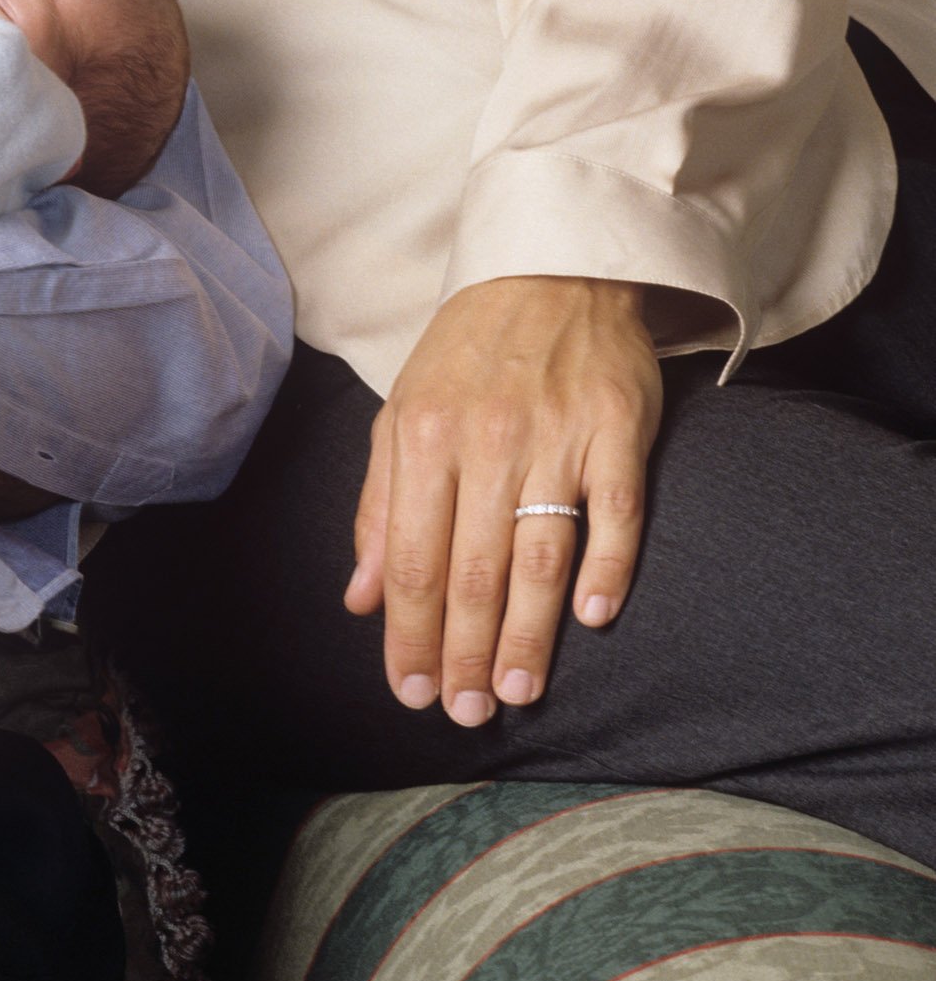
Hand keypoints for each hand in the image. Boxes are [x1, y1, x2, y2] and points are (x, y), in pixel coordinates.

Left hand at [345, 276, 663, 720]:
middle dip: (463, 652)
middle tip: (464, 712)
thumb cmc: (467, 353)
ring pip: (540, 556)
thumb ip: (380, 508)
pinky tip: (592, 619)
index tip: (409, 691)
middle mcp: (487, 441)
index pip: (412, 560)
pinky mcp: (619, 431)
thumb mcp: (400, 414)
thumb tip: (362, 598)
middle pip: (472, 571)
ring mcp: (557, 437)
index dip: (409, 634)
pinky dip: (607, 570)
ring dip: (526, 633)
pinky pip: (617, 514)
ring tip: (515, 692)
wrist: (551, 267)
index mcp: (422, 437)